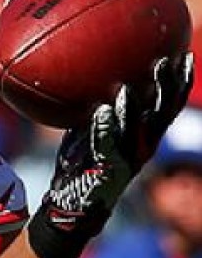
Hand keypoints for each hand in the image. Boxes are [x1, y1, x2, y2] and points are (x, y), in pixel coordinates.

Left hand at [39, 53, 193, 237]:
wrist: (73, 201)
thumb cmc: (82, 160)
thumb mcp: (91, 129)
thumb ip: (98, 106)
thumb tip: (87, 73)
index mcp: (145, 135)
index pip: (169, 105)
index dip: (180, 83)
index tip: (183, 56)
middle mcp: (143, 146)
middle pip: (162, 114)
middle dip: (166, 89)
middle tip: (164, 62)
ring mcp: (128, 159)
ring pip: (138, 130)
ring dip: (134, 109)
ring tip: (128, 88)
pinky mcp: (108, 170)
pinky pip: (107, 145)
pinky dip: (105, 128)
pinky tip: (101, 111)